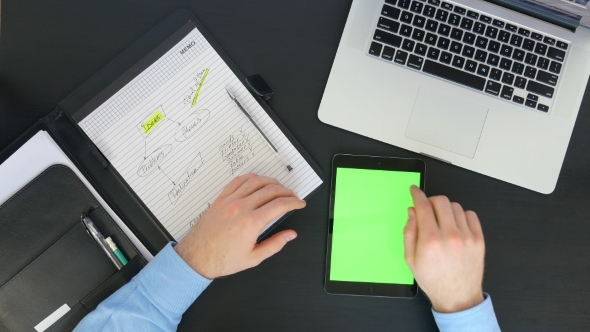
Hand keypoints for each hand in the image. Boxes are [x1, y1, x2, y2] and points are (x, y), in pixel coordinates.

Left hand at [175, 173, 305, 278]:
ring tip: (279, 188)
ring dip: (271, 182)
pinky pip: (238, 181)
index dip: (294, 202)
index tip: (300, 203)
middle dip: (286, 191)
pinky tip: (257, 181)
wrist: (197, 257)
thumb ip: (275, 245)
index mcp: (251, 223)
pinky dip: (251, 178)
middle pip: (270, 190)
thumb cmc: (222, 259)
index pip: (280, 205)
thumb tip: (290, 235)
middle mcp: (241, 207)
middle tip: (292, 197)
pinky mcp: (220, 199)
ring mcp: (230, 201)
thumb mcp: (253, 258)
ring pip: (255, 181)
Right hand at [404, 186, 484, 312]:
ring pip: (455, 206)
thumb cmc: (433, 279)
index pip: (423, 206)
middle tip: (427, 209)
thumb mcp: (410, 259)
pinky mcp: (479, 239)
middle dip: (431, 201)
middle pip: (441, 201)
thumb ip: (409, 232)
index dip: (417, 195)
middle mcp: (450, 235)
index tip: (414, 190)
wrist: (457, 297)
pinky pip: (470, 215)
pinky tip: (455, 226)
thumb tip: (412, 212)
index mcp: (430, 240)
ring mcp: (467, 237)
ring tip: (442, 222)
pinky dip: (461, 216)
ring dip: (446, 209)